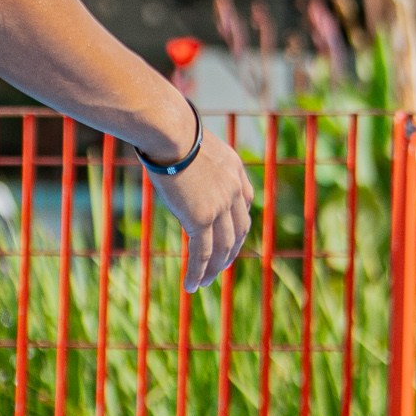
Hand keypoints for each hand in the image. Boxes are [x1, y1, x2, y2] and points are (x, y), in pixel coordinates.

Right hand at [146, 127, 254, 291]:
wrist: (170, 130)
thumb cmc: (170, 129)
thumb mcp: (192, 142)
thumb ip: (194, 157)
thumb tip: (175, 155)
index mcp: (235, 169)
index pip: (245, 202)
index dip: (239, 222)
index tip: (231, 235)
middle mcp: (233, 189)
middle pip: (238, 230)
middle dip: (230, 251)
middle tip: (221, 266)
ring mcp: (220, 206)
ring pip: (222, 247)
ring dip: (214, 268)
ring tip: (205, 283)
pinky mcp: (202, 218)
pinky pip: (201, 253)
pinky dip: (198, 272)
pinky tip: (192, 286)